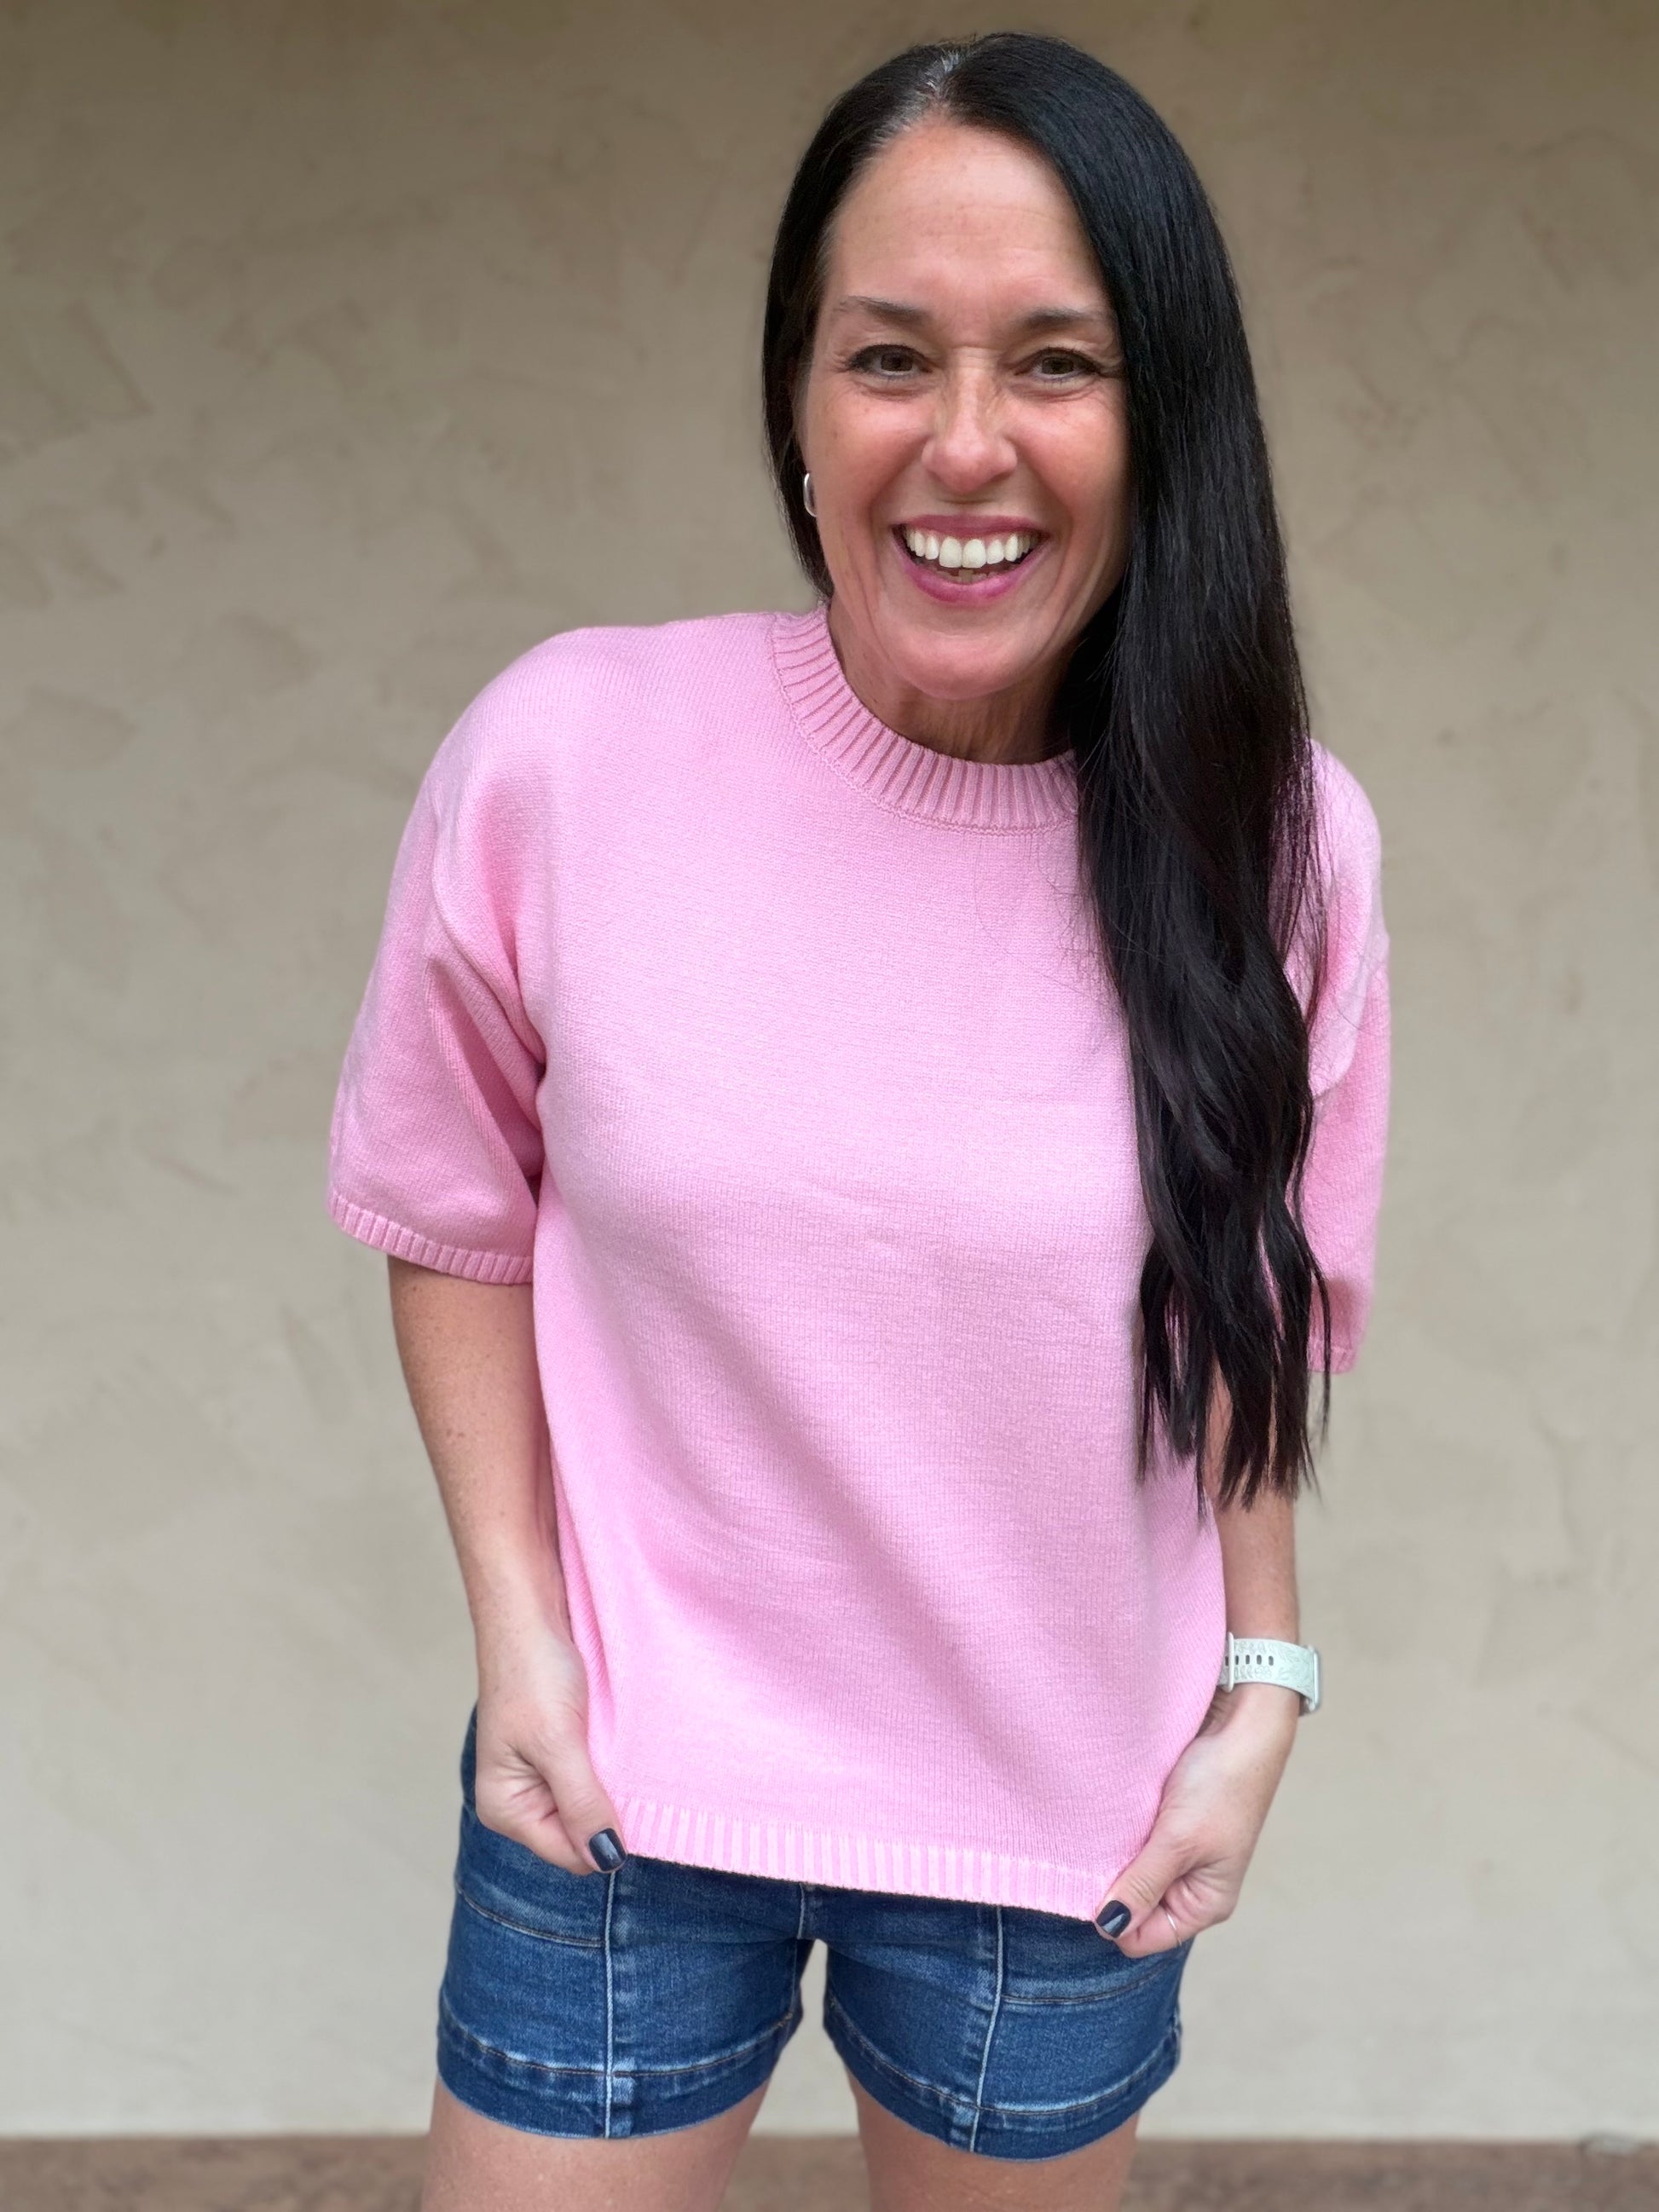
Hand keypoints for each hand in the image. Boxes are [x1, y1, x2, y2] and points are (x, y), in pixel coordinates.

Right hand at [473, 1608, 628, 1876]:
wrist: (529, 1609)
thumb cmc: (532, 1670)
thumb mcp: (559, 1743)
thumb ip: (582, 1803)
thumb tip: (608, 1859)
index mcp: (505, 1809)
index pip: (572, 1855)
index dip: (605, 1835)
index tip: (631, 1796)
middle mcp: (520, 1799)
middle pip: (582, 1833)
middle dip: (608, 1807)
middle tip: (622, 1763)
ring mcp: (540, 1773)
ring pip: (592, 1801)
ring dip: (612, 1781)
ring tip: (617, 1746)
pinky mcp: (559, 1747)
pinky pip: (594, 1773)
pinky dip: (610, 1761)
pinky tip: (615, 1737)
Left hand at [1093, 1684, 1299, 1953]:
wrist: (1239, 1722)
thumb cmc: (1221, 1785)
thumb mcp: (1178, 1841)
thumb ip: (1142, 1885)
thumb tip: (1108, 1927)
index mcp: (1204, 1903)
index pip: (1142, 1938)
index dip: (1112, 1919)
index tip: (1090, 1885)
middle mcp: (1190, 1886)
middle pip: (1132, 1908)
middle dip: (1111, 1887)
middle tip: (1094, 1855)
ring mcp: (1177, 1855)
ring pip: (1128, 1874)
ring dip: (1114, 1858)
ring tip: (1105, 1833)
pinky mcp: (1165, 1824)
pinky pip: (1131, 1844)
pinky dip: (1119, 1835)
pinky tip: (1110, 1818)